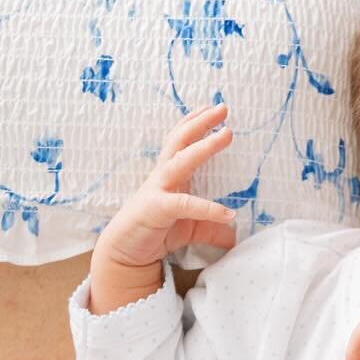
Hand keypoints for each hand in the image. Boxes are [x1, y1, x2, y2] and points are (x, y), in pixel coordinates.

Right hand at [89, 103, 237, 313]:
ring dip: (205, 146)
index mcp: (170, 175)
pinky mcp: (156, 210)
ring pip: (181, 161)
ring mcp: (157, 190)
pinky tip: (228, 214)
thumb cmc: (156, 231)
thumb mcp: (191, 227)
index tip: (212, 108)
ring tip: (228, 134)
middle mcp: (163, 176)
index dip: (195, 122)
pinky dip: (208, 208)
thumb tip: (233, 233)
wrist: (125, 252)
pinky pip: (185, 205)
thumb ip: (211, 226)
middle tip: (223, 107)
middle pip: (180, 140)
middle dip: (201, 122)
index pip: (181, 140)